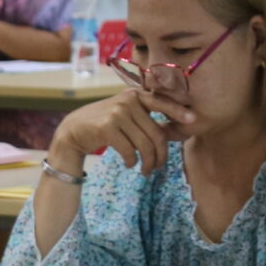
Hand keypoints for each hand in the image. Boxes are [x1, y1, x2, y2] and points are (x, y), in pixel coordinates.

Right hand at [49, 88, 194, 174]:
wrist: (73, 131)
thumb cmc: (104, 124)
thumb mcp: (125, 114)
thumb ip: (145, 118)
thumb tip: (173, 130)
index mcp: (135, 95)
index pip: (161, 102)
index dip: (178, 111)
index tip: (193, 120)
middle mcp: (128, 101)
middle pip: (156, 133)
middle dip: (161, 154)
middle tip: (158, 167)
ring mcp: (117, 113)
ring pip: (145, 144)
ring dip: (148, 162)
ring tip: (146, 170)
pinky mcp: (107, 127)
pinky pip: (130, 150)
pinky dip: (132, 161)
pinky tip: (130, 164)